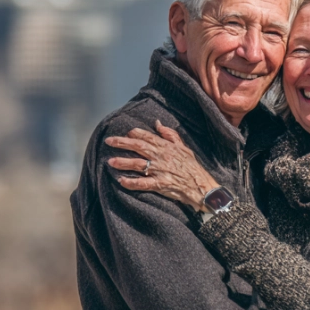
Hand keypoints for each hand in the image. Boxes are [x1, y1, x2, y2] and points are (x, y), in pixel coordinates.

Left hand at [105, 120, 221, 211]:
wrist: (201, 186)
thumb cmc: (192, 167)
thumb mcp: (184, 147)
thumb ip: (170, 135)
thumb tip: (157, 123)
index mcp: (166, 147)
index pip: (148, 137)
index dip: (135, 134)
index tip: (126, 132)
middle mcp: (161, 157)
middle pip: (138, 147)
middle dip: (122, 143)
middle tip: (108, 141)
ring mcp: (160, 171)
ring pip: (137, 164)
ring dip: (123, 162)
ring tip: (110, 161)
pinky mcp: (160, 184)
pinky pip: (143, 183)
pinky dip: (131, 182)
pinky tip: (121, 181)